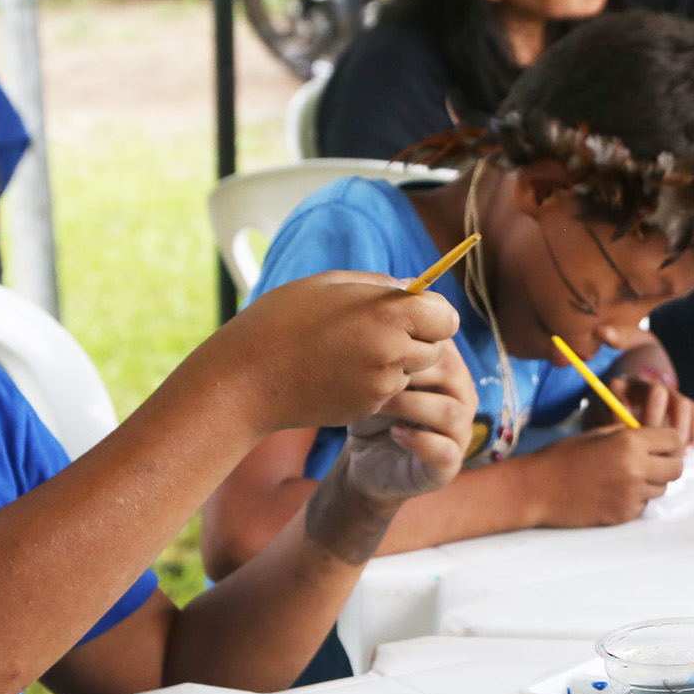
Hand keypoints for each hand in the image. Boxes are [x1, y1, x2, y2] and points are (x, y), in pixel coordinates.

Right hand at [226, 271, 459, 434]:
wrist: (246, 379)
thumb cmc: (282, 320)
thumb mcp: (331, 284)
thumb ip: (380, 285)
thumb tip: (413, 289)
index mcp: (388, 314)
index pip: (447, 318)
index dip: (434, 313)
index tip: (414, 310)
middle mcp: (392, 352)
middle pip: (434, 347)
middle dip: (417, 338)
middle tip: (379, 328)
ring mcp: (380, 385)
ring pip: (409, 370)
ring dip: (394, 360)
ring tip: (349, 348)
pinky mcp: (366, 409)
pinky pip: (385, 390)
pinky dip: (372, 381)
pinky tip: (336, 370)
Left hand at [335, 338, 478, 503]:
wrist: (365, 463)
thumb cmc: (374, 412)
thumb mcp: (377, 376)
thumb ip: (387, 348)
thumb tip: (387, 303)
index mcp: (449, 369)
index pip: (445, 343)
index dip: (414, 341)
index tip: (377, 344)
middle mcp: (462, 397)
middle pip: (452, 372)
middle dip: (411, 371)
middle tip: (374, 374)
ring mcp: (461, 432)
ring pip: (450, 411)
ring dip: (410, 405)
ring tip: (378, 405)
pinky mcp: (449, 464)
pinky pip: (444, 450)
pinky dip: (418, 440)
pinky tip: (394, 434)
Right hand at [525, 425, 685, 526]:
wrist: (537, 489)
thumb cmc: (563, 457)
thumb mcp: (598, 433)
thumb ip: (629, 434)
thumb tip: (654, 438)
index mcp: (630, 442)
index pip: (675, 440)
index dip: (670, 441)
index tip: (661, 444)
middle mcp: (636, 469)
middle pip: (676, 469)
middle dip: (667, 463)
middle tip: (651, 462)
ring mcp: (631, 495)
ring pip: (661, 489)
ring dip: (651, 482)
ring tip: (625, 477)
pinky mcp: (623, 515)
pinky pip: (642, 505)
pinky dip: (634, 499)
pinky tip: (612, 492)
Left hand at [587, 374, 693, 448]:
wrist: (619, 405)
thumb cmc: (603, 424)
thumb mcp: (595, 424)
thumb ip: (602, 434)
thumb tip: (615, 453)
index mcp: (617, 387)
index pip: (623, 398)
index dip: (627, 424)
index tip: (626, 446)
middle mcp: (643, 384)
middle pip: (658, 394)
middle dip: (656, 424)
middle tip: (652, 451)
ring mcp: (665, 390)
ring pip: (682, 402)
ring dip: (680, 430)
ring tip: (674, 455)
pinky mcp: (680, 401)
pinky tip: (685, 452)